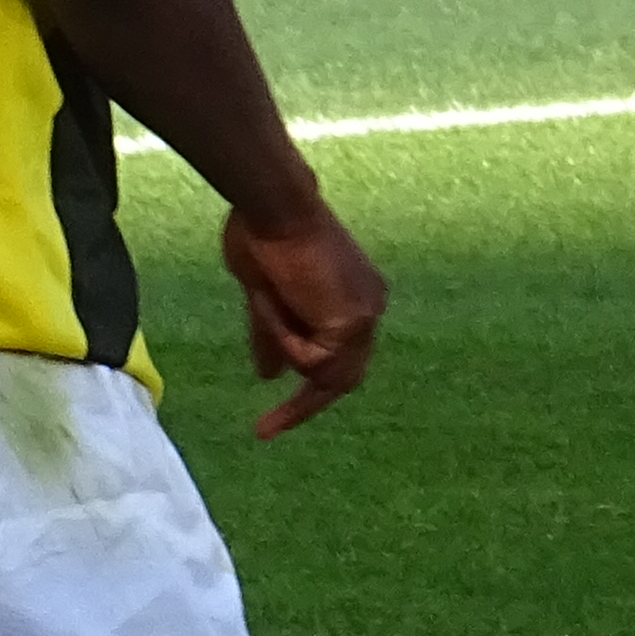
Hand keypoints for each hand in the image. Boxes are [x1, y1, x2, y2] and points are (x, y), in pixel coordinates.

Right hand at [222, 194, 382, 434]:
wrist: (274, 206)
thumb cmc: (263, 237)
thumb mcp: (266, 299)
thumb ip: (274, 337)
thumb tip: (268, 376)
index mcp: (357, 300)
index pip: (340, 359)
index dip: (311, 388)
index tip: (274, 418)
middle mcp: (371, 309)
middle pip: (343, 377)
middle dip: (303, 405)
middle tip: (264, 429)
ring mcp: (366, 317)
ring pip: (320, 370)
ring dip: (282, 345)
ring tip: (265, 298)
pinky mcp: (353, 323)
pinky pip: (310, 358)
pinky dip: (282, 337)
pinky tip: (275, 297)